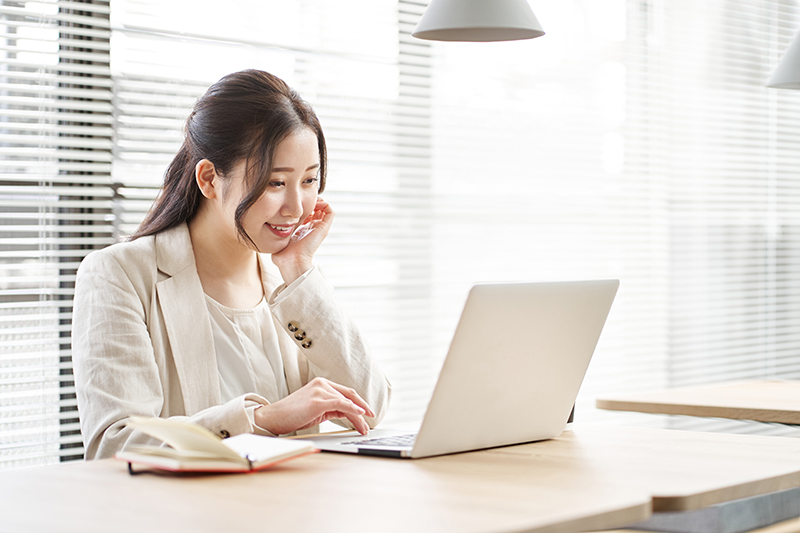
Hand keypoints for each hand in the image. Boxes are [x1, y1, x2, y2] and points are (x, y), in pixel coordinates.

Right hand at [254, 377, 374, 435]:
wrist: (274, 417)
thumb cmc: (293, 415)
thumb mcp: (317, 410)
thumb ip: (332, 408)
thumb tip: (349, 414)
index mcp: (322, 384)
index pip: (346, 393)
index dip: (359, 402)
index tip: (367, 413)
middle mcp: (322, 384)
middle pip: (349, 396)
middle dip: (363, 409)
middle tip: (371, 420)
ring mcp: (320, 391)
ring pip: (347, 402)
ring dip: (359, 416)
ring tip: (365, 427)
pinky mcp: (318, 401)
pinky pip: (341, 404)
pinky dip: (353, 410)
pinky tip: (360, 415)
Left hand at [271, 197, 333, 284]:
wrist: (292, 261)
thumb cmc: (283, 254)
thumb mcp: (278, 236)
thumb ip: (275, 229)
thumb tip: (267, 222)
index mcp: (303, 230)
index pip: (308, 214)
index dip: (303, 205)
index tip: (295, 202)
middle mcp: (313, 228)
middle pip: (317, 210)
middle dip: (311, 201)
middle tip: (303, 198)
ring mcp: (320, 228)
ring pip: (325, 209)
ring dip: (319, 201)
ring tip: (310, 199)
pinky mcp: (324, 228)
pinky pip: (330, 211)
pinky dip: (324, 204)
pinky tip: (313, 203)